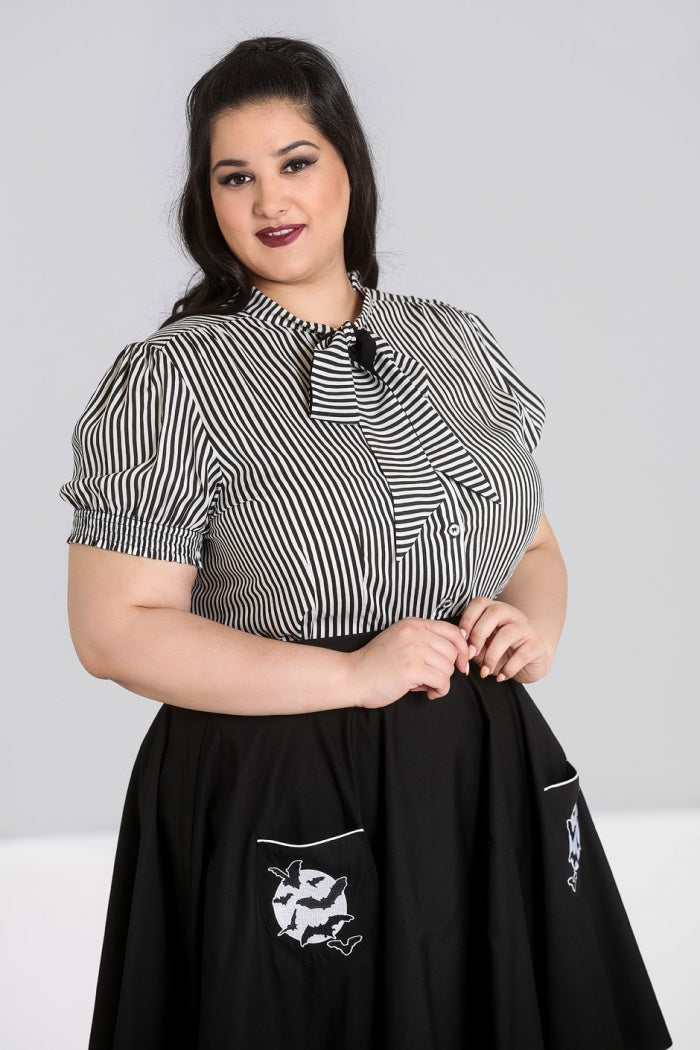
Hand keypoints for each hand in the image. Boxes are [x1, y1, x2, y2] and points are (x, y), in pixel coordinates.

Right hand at [348, 616, 471, 708]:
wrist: (352, 676)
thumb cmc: (376, 664)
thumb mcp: (401, 641)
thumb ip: (424, 642)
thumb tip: (456, 655)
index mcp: (413, 624)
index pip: (452, 631)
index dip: (461, 648)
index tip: (460, 662)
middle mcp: (415, 632)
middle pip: (453, 651)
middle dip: (449, 668)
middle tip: (434, 678)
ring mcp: (413, 650)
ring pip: (448, 668)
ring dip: (441, 681)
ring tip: (425, 685)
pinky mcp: (412, 669)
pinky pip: (442, 681)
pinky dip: (439, 691)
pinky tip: (428, 693)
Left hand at [458, 597, 552, 683]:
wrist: (530, 663)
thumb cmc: (502, 652)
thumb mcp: (483, 647)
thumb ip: (471, 644)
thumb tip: (461, 649)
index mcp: (495, 610)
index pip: (480, 603)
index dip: (468, 619)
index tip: (461, 639)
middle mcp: (512, 615)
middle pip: (494, 612)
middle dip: (478, 634)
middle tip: (471, 655)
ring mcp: (526, 629)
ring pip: (507, 634)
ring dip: (491, 655)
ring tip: (485, 671)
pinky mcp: (537, 645)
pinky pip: (522, 654)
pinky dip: (508, 668)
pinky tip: (501, 676)